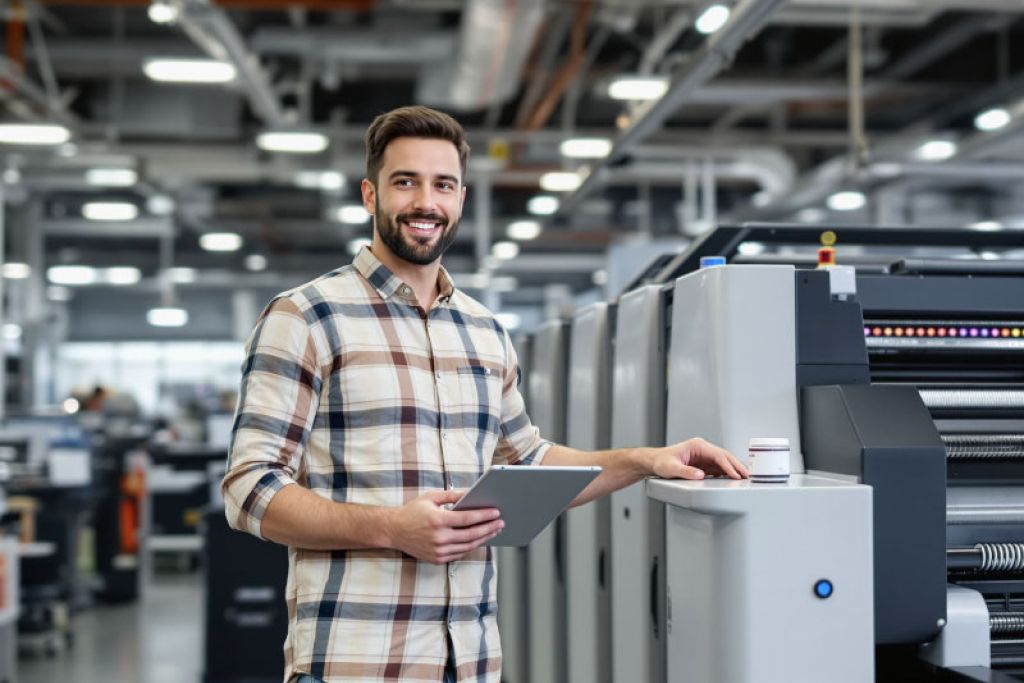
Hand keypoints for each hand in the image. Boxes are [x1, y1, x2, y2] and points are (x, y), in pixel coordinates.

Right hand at [386, 489, 503, 563]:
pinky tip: (479, 539)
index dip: (484, 516)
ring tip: (494, 530)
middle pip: (471, 534)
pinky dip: (471, 546)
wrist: (393, 530)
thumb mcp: (431, 497)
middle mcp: (439, 538)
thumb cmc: (412, 511)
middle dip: (489, 528)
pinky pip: (459, 553)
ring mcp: (438, 550)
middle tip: (501, 522)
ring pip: (468, 546)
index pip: (467, 519)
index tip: (496, 512)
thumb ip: (452, 495)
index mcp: (438, 520)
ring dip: (483, 538)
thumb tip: (470, 492)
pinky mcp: (437, 559)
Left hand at [650, 438, 747, 480]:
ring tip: (745, 478)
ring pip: (724, 461)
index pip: (718, 455)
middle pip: (724, 456)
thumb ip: (686, 471)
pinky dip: (728, 472)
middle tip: (748, 476)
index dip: (728, 465)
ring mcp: (704, 455)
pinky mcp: (704, 463)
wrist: (655, 462)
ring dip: (734, 469)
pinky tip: (734, 478)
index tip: (736, 475)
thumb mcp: (671, 468)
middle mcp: (703, 448)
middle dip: (736, 466)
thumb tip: (701, 475)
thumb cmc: (661, 462)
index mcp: (697, 445)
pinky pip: (719, 467)